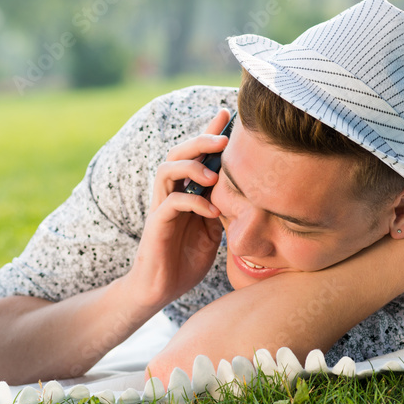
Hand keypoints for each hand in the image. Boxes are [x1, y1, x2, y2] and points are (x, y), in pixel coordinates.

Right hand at [117, 109, 230, 312]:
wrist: (161, 289)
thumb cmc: (186, 261)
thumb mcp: (213, 232)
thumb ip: (222, 210)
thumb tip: (246, 194)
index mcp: (185, 192)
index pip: (196, 155)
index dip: (209, 132)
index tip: (227, 114)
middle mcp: (170, 193)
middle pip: (178, 153)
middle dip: (200, 140)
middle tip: (223, 138)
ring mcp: (161, 207)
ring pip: (168, 169)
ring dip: (191, 166)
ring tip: (213, 173)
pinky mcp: (157, 224)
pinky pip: (172, 203)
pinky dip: (194, 201)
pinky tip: (211, 210)